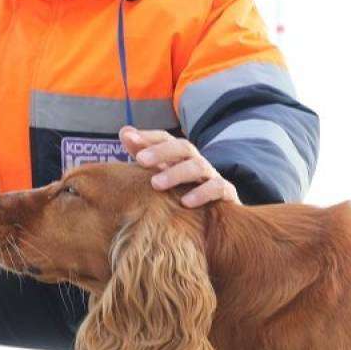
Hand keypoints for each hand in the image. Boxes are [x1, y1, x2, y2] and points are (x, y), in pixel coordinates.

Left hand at [119, 126, 239, 207]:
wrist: (216, 217)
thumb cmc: (181, 193)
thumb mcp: (161, 173)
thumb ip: (143, 153)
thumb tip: (124, 132)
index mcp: (179, 156)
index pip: (165, 138)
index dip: (148, 136)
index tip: (129, 139)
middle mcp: (196, 161)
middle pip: (183, 147)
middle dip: (161, 151)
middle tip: (141, 160)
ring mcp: (212, 175)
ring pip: (198, 166)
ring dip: (176, 173)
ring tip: (156, 184)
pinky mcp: (226, 193)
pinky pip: (217, 188)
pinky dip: (202, 193)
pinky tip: (185, 203)